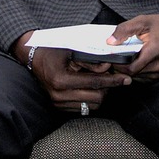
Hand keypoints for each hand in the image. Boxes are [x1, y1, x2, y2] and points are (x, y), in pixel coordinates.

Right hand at [15, 31, 129, 108]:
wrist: (33, 57)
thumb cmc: (52, 50)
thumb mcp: (72, 50)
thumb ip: (91, 60)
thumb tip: (108, 67)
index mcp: (61, 80)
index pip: (95, 83)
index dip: (113, 81)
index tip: (126, 79)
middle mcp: (58, 95)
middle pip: (96, 98)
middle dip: (108, 88)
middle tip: (113, 78)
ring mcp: (57, 103)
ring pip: (91, 106)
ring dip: (100, 94)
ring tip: (100, 82)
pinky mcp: (58, 107)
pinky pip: (82, 108)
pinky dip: (90, 99)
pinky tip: (90, 88)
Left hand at [110, 13, 158, 81]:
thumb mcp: (143, 21)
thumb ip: (125, 30)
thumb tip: (110, 41)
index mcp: (154, 51)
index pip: (131, 68)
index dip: (118, 66)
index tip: (111, 58)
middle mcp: (158, 65)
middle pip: (132, 74)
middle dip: (120, 68)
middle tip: (114, 58)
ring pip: (136, 77)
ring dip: (127, 71)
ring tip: (122, 59)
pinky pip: (142, 77)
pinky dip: (135, 72)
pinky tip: (132, 62)